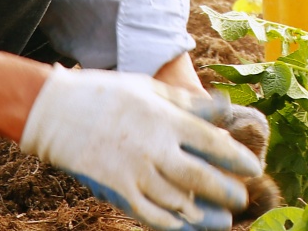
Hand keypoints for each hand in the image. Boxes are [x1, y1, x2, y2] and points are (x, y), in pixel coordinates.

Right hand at [19, 69, 262, 230]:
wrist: (54, 111)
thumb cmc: (106, 94)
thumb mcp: (150, 89)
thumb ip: (189, 102)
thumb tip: (227, 107)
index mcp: (165, 119)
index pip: (213, 143)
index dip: (237, 159)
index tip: (253, 168)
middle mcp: (154, 148)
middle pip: (201, 177)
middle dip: (226, 191)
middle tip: (242, 198)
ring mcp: (134, 172)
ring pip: (178, 201)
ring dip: (204, 215)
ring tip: (222, 221)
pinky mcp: (116, 190)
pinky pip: (150, 214)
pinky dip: (171, 224)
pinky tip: (185, 225)